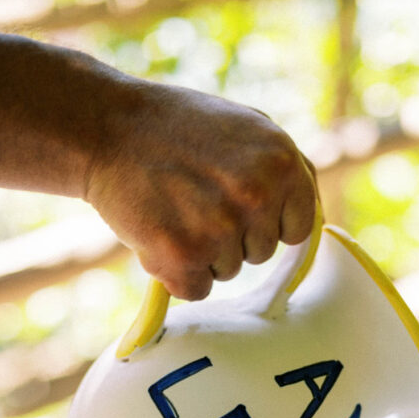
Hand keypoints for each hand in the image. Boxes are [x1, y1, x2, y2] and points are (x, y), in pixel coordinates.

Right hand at [85, 79, 317, 299]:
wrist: (107, 128)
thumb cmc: (178, 128)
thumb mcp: (248, 129)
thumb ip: (284, 172)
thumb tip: (311, 222)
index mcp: (283, 162)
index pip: (297, 229)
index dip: (266, 222)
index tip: (236, 204)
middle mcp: (258, 196)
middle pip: (261, 254)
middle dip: (231, 237)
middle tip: (194, 199)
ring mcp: (221, 228)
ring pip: (227, 272)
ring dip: (201, 253)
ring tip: (174, 209)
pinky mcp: (183, 255)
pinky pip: (195, 290)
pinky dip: (175, 274)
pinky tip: (159, 234)